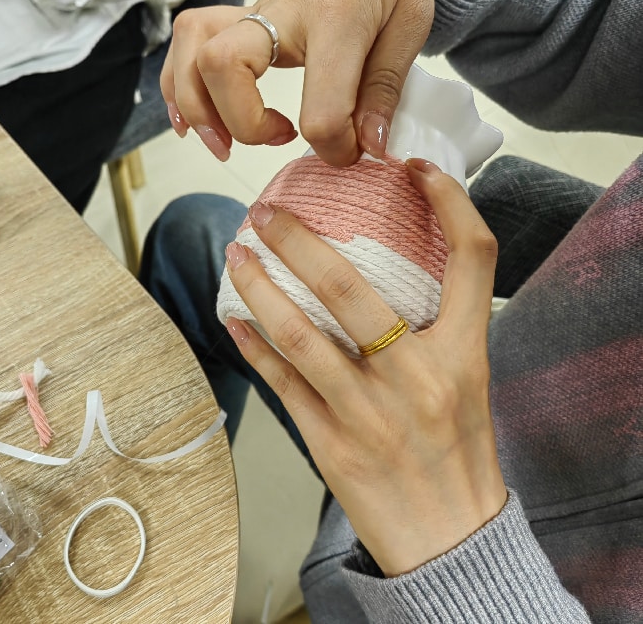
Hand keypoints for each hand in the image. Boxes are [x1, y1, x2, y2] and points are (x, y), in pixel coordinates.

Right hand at [161, 0, 433, 164]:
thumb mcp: (409, 22)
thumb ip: (385, 86)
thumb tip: (368, 145)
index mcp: (336, 18)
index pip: (322, 109)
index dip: (334, 148)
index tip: (348, 152)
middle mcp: (282, 13)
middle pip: (224, 69)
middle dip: (243, 125)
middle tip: (279, 138)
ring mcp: (253, 14)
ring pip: (192, 56)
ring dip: (198, 110)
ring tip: (224, 143)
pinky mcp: (239, 18)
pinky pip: (187, 44)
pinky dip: (179, 87)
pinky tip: (194, 119)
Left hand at [223, 159, 506, 575]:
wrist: (450, 539)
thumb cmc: (458, 454)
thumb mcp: (467, 381)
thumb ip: (438, 329)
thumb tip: (383, 272)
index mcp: (463, 355)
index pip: (472, 260)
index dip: (451, 204)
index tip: (417, 168)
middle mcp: (415, 378)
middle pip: (350, 289)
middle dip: (298, 242)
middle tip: (266, 214)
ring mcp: (366, 412)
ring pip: (298, 334)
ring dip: (258, 288)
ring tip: (235, 256)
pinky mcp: (329, 442)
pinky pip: (280, 382)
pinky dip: (252, 344)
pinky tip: (234, 317)